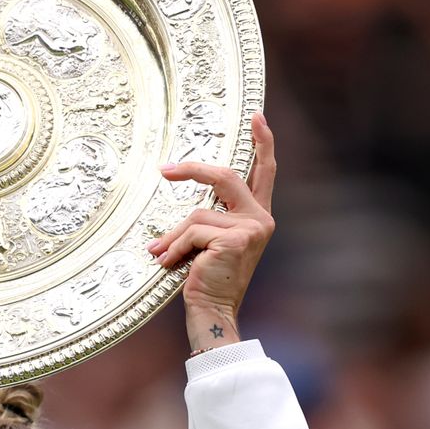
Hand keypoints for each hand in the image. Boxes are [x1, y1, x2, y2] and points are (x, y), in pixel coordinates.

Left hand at [147, 113, 276, 354]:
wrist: (213, 311)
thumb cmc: (208, 278)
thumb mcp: (209, 241)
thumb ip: (206, 217)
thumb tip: (178, 188)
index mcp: (257, 217)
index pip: (264, 172)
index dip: (262, 143)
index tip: (257, 117)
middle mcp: (260, 219)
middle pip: (225, 177)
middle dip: (192, 170)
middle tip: (165, 170)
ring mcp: (250, 228)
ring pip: (197, 213)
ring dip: (174, 236)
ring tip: (165, 256)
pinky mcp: (234, 239)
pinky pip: (192, 231)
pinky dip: (175, 247)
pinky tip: (172, 264)